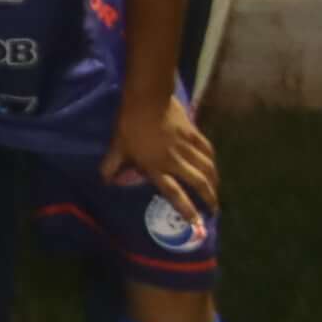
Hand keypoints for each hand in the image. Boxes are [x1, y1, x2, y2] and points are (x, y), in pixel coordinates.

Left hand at [102, 92, 217, 217]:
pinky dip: (213, 160)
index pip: (173, 192)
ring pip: (207, 168)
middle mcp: (175, 160)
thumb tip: (104, 181)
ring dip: (214, 181)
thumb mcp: (117, 146)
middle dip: (209, 198)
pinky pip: (208, 150)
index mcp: (155, 166)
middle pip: (198, 183)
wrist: (147, 99)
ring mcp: (187, 147)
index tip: (196, 222)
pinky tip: (214, 165)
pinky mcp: (194, 134)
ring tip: (217, 191)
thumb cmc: (130, 124)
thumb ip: (111, 165)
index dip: (186, 208)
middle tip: (214, 210)